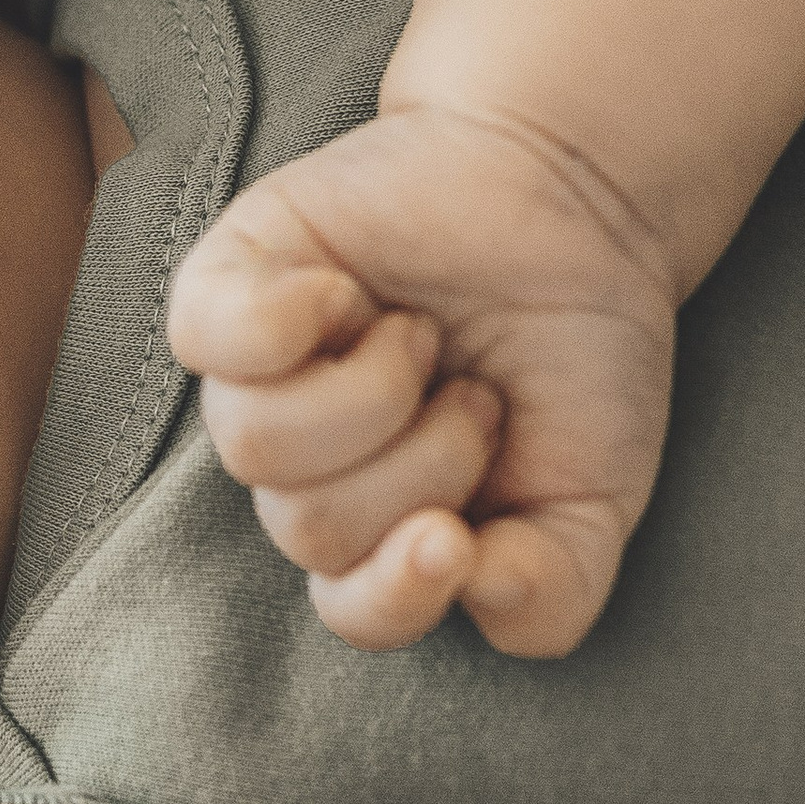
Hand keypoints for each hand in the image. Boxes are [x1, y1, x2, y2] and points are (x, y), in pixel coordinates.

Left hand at [167, 103, 675, 658]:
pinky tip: (346, 295)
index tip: (457, 535)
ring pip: (255, 447)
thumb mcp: (600, 496)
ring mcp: (259, 372)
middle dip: (423, 462)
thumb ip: (550, 591)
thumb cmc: (574, 350)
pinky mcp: (229, 279)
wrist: (575, 197)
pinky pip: (205, 338)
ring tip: (420, 339)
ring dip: (368, 394)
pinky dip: (285, 320)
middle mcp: (309, 460)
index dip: (397, 591)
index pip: (353, 607)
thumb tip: (466, 584)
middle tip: (475, 391)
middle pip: (312, 529)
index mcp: (386, 524)